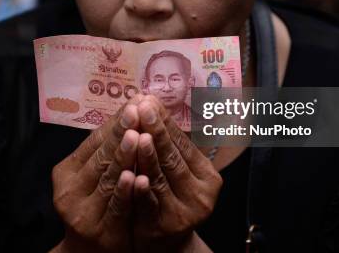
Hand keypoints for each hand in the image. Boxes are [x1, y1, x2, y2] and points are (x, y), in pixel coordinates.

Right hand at [51, 95, 143, 252]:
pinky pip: (117, 208)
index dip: (115, 121)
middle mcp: (69, 192)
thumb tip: (129, 109)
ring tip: (139, 135)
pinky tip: (137, 176)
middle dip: (122, 131)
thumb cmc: (97, 204)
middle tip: (138, 109)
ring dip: (125, 156)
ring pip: (109, 179)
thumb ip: (106, 150)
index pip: (93, 142)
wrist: (92, 252)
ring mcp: (84, 214)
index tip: (133, 102)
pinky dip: (126, 191)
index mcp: (66, 173)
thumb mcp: (93, 176)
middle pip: (101, 157)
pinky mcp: (102, 233)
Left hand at [132, 96, 222, 251]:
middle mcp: (201, 195)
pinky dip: (140, 188)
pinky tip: (130, 175)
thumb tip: (151, 100)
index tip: (149, 100)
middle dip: (155, 130)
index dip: (165, 122)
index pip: (184, 144)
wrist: (163, 242)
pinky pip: (149, 204)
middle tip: (142, 107)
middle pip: (173, 157)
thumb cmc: (166, 196)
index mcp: (208, 177)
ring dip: (147, 155)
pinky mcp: (162, 227)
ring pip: (161, 177)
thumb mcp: (175, 172)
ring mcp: (183, 212)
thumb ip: (168, 144)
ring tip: (136, 134)